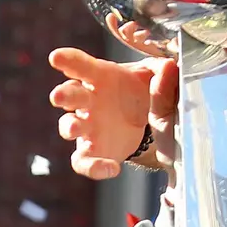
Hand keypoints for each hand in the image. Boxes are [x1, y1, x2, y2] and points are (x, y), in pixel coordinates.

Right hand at [49, 18, 177, 180]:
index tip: (57, 57)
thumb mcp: (153, 76)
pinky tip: (111, 169)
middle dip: (63, 95)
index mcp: (101, 77)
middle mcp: (88, 100)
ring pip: (69, 126)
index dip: (69, 61)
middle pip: (70, 95)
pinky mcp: (92, 150)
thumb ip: (161, 70)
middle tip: (59, 96)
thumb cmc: (139, 89)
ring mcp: (86, 126)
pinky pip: (84, 162)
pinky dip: (93, 167)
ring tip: (75, 128)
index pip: (82, 66)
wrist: (144, 120)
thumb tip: (170, 66)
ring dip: (69, 127)